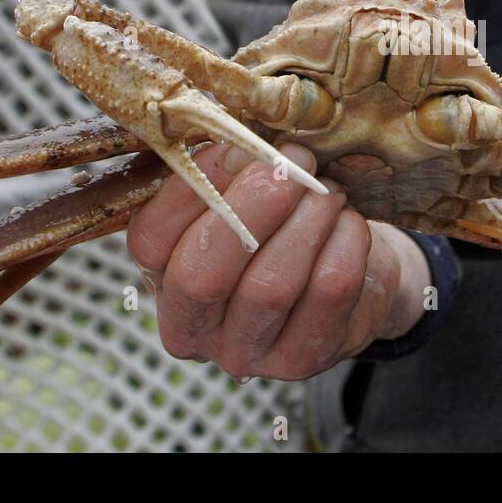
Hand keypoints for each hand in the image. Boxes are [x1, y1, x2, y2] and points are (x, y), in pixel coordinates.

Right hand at [126, 142, 430, 379]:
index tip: (243, 146)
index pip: (151, 239)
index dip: (196, 186)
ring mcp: (243, 353)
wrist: (350, 278)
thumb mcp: (243, 196)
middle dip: (255, 205)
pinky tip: (350, 222)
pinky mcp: (300, 360)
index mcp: (160, 278)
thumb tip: (242, 141)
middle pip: (205, 272)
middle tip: (294, 164)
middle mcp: (190, 327)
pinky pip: (327, 293)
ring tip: (329, 191)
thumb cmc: (282, 225)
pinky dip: (345, 244)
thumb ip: (229, 171)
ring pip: (271, 284)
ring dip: (308, 220)